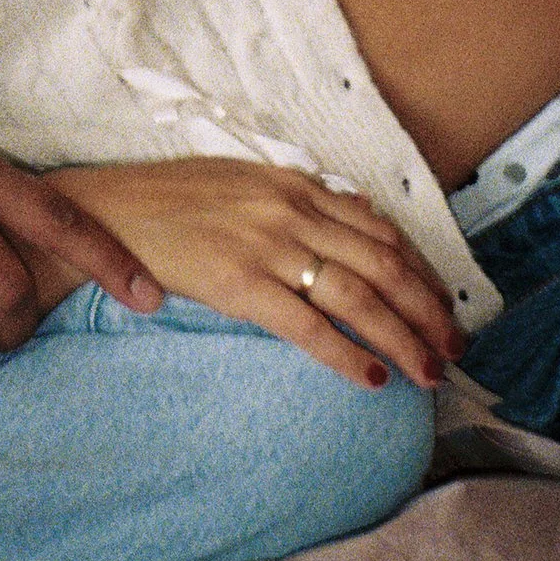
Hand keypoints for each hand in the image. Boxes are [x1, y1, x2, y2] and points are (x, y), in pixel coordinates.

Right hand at [53, 157, 462, 391]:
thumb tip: (357, 215)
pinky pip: (308, 326)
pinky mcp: (239, 282)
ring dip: (403, 338)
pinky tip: (372, 378)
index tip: (445, 306)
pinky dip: (347, 355)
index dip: (422, 272)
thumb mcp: (242, 181)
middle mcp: (290, 210)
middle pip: (384, 265)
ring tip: (427, 373)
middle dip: (428, 311)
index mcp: (293, 185)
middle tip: (454, 348)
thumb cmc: (168, 202)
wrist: (106, 213)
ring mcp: (266, 244)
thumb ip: (299, 199)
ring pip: (358, 297)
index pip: (381, 231)